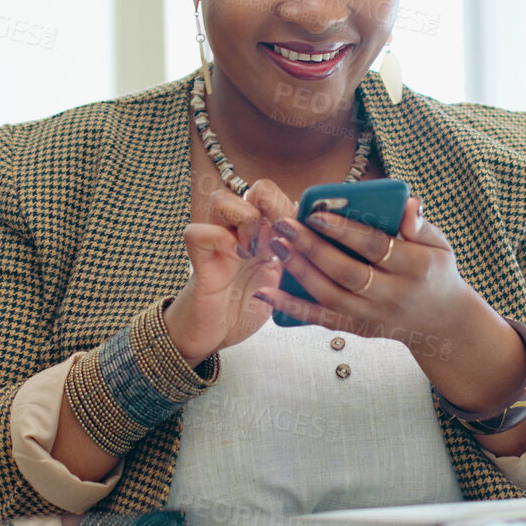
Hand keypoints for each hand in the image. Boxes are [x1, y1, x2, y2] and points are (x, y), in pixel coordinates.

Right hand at [162, 180, 295, 363]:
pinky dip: (219, 239)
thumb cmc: (248, 307)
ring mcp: (217, 242)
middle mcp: (240, 230)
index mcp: (265, 233)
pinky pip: (197, 232)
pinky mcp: (199, 261)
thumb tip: (327, 243)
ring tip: (254, 248)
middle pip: (256, 188)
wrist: (215, 336)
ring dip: (245, 218)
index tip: (301, 230)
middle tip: (280, 236)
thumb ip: (298, 260)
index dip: (294, 206)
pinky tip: (237, 257)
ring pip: (222, 199)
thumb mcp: (284, 282)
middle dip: (274, 206)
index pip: (281, 196)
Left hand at [252, 196, 494, 356]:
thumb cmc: (436, 271)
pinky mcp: (358, 328)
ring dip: (298, 272)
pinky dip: (291, 308)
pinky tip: (266, 293)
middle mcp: (393, 295)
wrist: (443, 322)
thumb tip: (407, 204)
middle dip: (311, 248)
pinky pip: (321, 319)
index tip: (316, 214)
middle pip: (347, 272)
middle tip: (284, 225)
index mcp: (415, 267)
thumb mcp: (440, 244)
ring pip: (330, 296)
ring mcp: (373, 315)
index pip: (376, 247)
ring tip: (277, 246)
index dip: (345, 231)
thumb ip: (420, 224)